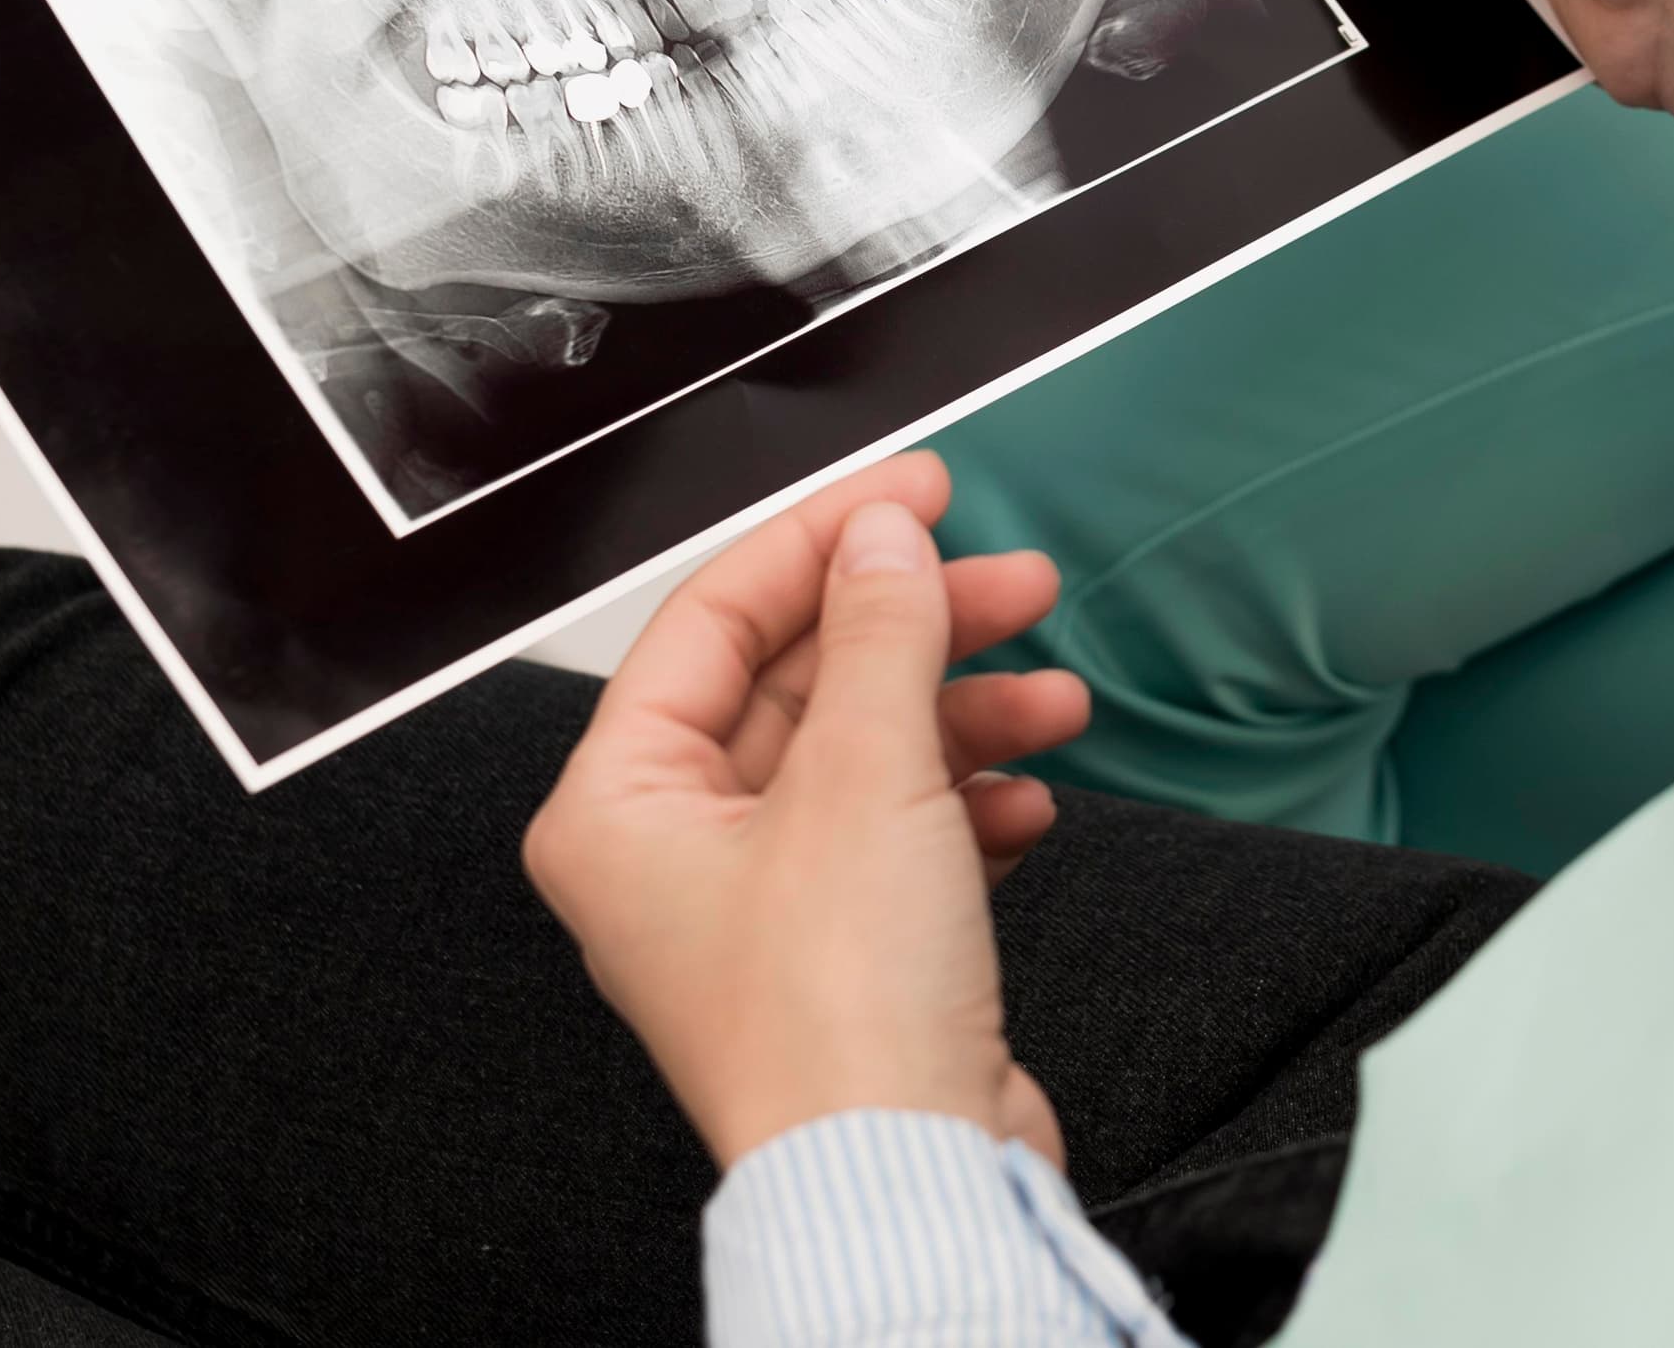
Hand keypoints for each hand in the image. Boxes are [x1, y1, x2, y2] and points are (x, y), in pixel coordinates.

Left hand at [523, 452, 1093, 1169]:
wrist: (914, 1180)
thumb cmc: (841, 1021)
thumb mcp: (867, 775)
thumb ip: (879, 631)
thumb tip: (882, 537)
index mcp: (619, 807)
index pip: (716, 620)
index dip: (824, 539)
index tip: (915, 492)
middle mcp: (670, 857)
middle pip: (799, 683)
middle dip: (917, 630)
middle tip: (1012, 581)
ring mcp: (758, 911)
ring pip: (863, 757)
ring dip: (964, 716)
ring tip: (1054, 697)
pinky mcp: (841, 957)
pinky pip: (901, 838)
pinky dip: (967, 806)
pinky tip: (1026, 801)